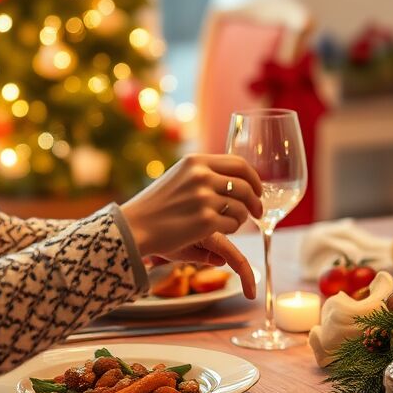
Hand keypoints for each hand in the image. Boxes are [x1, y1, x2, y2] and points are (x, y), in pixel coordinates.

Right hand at [121, 154, 262, 295]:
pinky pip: (233, 224)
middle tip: (257, 212)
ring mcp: (204, 198)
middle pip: (246, 186)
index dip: (254, 178)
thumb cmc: (157, 205)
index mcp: (196, 161)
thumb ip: (206, 173)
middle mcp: (201, 175)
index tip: (258, 190)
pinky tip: (218, 231)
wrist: (134, 226)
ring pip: (241, 207)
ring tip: (228, 223)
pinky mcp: (205, 221)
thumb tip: (240, 178)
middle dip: (256, 201)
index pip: (239, 163)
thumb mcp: (180, 177)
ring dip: (240, 218)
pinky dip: (231, 229)